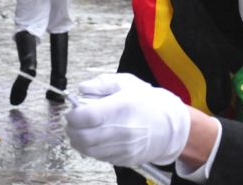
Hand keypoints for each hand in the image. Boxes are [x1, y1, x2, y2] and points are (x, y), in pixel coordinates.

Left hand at [64, 73, 190, 166]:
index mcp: (121, 107)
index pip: (86, 117)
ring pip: (88, 149)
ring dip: (78, 141)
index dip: (73, 115)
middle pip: (83, 136)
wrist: (171, 126)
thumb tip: (82, 89)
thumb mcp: (127, 83)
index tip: (71, 111)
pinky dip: (91, 149)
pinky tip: (94, 139)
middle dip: (71, 130)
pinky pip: (100, 156)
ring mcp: (123, 147)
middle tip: (71, 123)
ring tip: (80, 131)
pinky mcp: (124, 159)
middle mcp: (121, 129)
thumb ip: (102, 83)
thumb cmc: (148, 102)